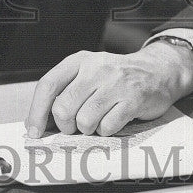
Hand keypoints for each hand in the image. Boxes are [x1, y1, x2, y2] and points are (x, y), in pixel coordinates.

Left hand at [25, 41, 192, 137]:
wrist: (158, 71)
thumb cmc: (116, 77)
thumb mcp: (89, 72)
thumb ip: (66, 90)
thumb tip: (40, 121)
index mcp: (79, 60)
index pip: (48, 85)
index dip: (37, 112)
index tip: (34, 131)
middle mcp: (96, 68)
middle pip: (63, 108)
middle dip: (66, 125)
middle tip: (76, 125)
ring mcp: (115, 83)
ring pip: (84, 121)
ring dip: (88, 129)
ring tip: (98, 120)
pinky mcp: (133, 99)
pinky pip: (107, 127)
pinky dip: (106, 130)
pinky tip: (113, 120)